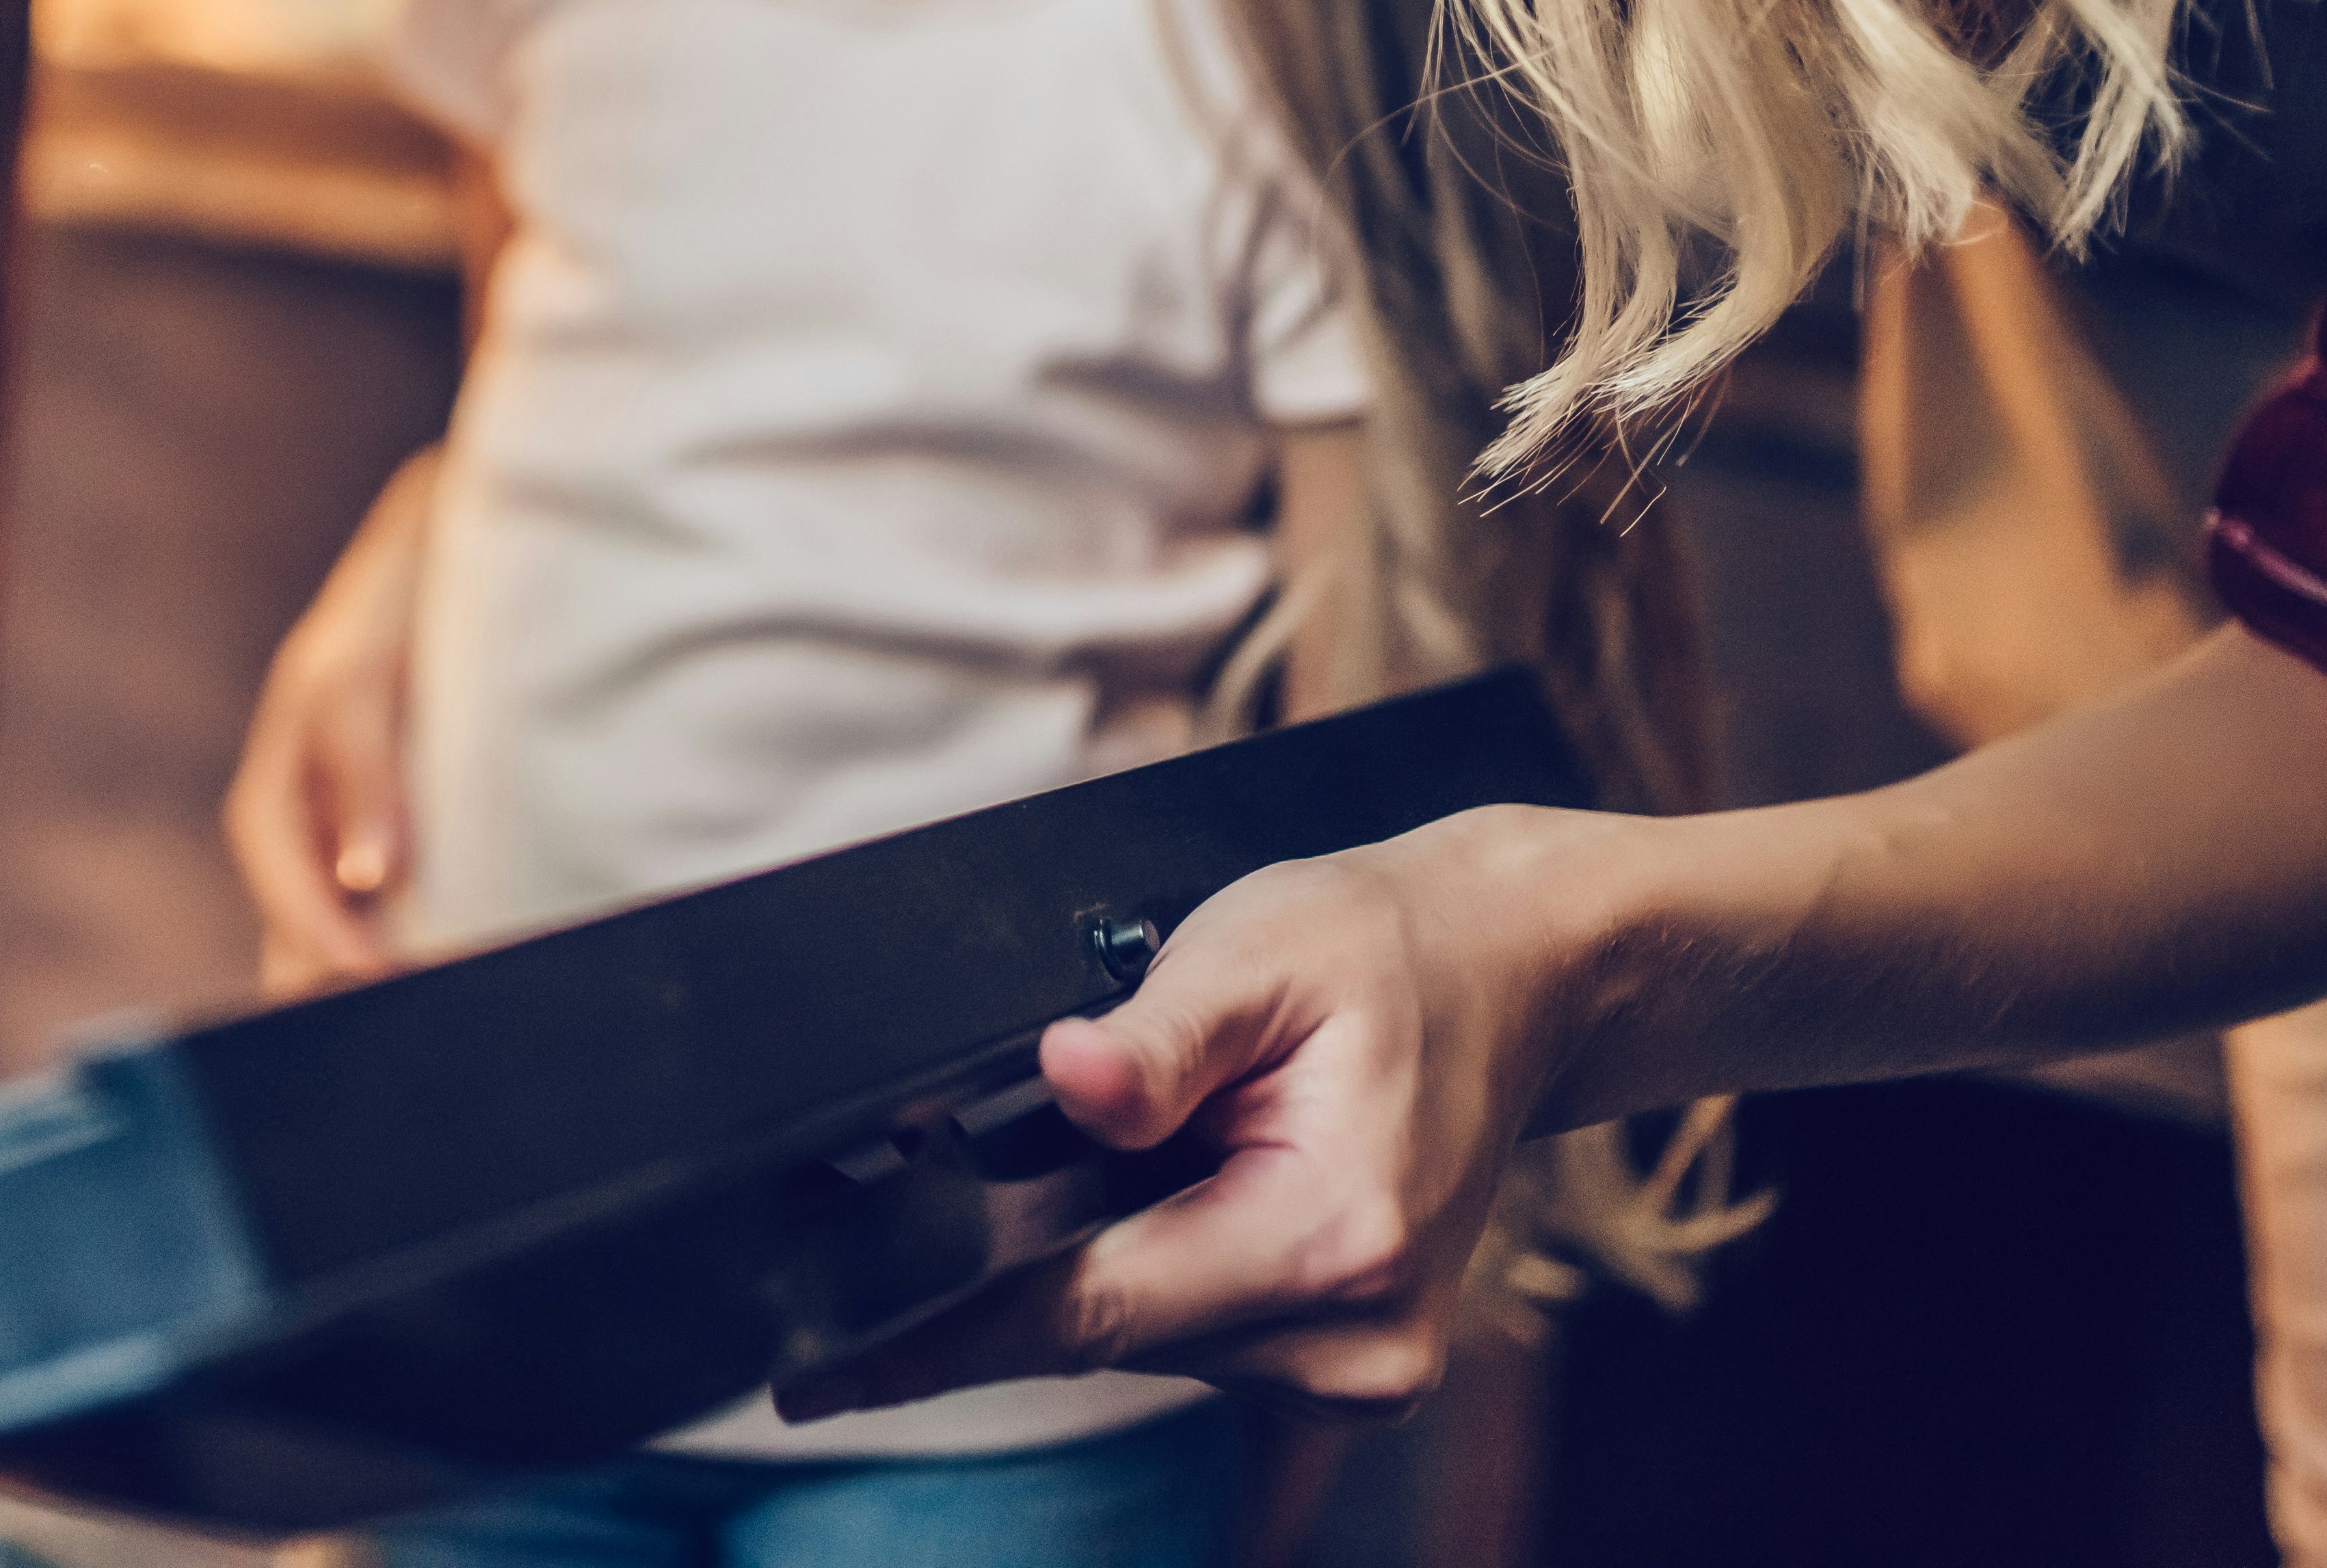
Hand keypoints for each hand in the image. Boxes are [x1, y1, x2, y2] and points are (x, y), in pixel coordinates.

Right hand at [224, 452, 437, 992]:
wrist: (451, 549)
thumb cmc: (389, 607)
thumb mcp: (356, 680)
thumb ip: (359, 774)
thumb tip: (365, 877)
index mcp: (275, 789)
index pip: (280, 882)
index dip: (314, 934)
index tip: (370, 978)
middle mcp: (309, 821)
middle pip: (304, 925)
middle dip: (334, 979)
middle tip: (396, 1026)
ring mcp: (354, 831)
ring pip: (349, 923)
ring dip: (380, 966)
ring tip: (435, 1014)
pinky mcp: (408, 832)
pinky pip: (397, 904)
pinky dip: (418, 936)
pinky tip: (468, 960)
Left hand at [782, 803, 1583, 1420]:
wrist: (1514, 970)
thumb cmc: (1384, 947)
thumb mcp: (1258, 948)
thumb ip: (1154, 1036)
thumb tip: (1062, 1080)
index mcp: (1331, 1242)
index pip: (1082, 1312)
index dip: (934, 1339)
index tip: (812, 1379)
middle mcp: (1351, 1343)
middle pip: (1100, 1323)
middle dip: (1015, 1246)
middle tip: (975, 1148)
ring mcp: (1357, 1370)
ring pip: (1138, 1328)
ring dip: (1097, 1240)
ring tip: (1149, 1122)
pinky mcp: (1346, 1367)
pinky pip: (1189, 1326)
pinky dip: (1151, 1254)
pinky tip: (1180, 1171)